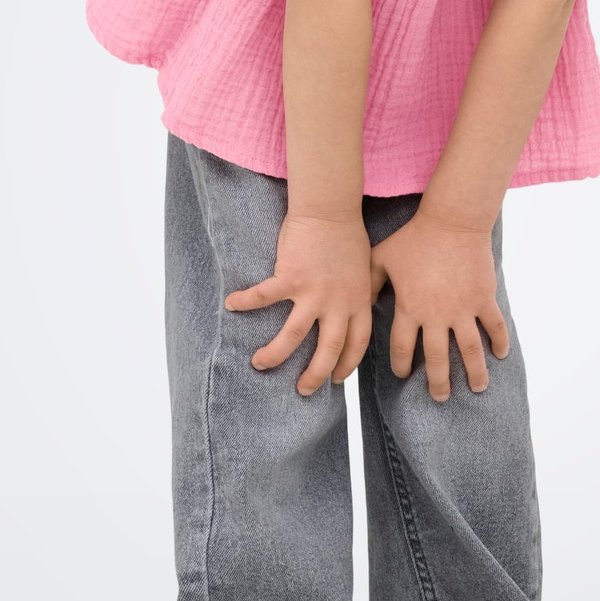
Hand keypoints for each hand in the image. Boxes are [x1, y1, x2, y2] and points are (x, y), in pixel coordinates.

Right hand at [225, 211, 373, 395]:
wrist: (331, 210)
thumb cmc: (347, 234)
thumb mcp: (367, 268)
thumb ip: (364, 289)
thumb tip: (366, 302)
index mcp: (358, 301)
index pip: (357, 343)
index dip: (347, 364)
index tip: (338, 379)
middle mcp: (338, 304)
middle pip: (327, 351)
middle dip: (315, 375)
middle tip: (303, 390)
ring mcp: (313, 293)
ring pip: (292, 337)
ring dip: (274, 355)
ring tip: (259, 364)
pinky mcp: (290, 278)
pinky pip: (264, 298)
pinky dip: (245, 302)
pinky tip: (231, 305)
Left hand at [369, 207, 509, 400]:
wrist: (451, 221)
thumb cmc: (414, 238)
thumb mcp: (382, 258)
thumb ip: (369, 283)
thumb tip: (358, 304)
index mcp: (410, 309)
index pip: (403, 349)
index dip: (402, 366)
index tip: (404, 376)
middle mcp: (436, 315)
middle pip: (437, 360)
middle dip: (438, 382)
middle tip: (440, 396)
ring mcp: (463, 309)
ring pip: (470, 351)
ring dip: (473, 372)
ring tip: (476, 388)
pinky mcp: (483, 298)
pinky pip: (494, 326)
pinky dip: (499, 342)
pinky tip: (501, 356)